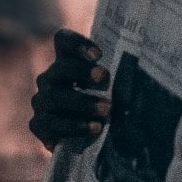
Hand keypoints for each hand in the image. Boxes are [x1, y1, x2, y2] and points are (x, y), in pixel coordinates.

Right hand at [29, 28, 110, 150]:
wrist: (85, 141)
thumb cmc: (104, 105)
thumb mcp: (114, 88)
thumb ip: (121, 76)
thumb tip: (142, 70)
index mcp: (68, 61)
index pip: (64, 40)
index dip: (78, 43)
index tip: (99, 55)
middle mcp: (51, 78)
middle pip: (61, 67)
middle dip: (82, 71)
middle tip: (104, 76)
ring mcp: (42, 101)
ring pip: (56, 97)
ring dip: (84, 102)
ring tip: (108, 109)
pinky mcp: (39, 124)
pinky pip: (51, 123)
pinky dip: (74, 126)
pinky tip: (94, 128)